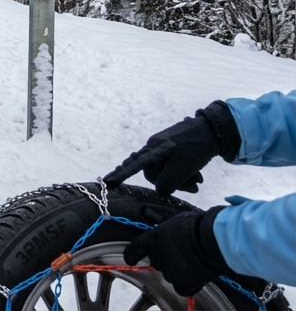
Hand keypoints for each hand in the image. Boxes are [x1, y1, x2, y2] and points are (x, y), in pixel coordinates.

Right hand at [103, 101, 239, 195]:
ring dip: (181, 179)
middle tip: (195, 187)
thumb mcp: (185, 165)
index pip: (133, 166)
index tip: (107, 183)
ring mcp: (162, 148)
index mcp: (153, 150)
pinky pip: (171, 166)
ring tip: (199, 180)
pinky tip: (197, 174)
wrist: (213, 129)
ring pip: (165, 171)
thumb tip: (160, 191)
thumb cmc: (198, 146)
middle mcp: (153, 148)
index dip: (120, 175)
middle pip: (154, 174)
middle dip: (173, 183)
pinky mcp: (171, 149)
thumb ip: (169, 180)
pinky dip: (183, 173)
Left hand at [123, 207, 228, 296]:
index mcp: (153, 238)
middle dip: (168, 260)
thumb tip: (171, 235)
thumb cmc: (197, 226)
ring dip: (180, 272)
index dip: (132, 255)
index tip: (130, 259)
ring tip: (195, 263)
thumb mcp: (176, 222)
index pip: (135, 249)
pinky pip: (182, 288)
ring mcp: (169, 272)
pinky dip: (189, 285)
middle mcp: (157, 256)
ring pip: (171, 276)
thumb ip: (168, 233)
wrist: (212, 239)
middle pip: (158, 262)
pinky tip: (197, 276)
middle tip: (184, 254)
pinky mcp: (183, 283)